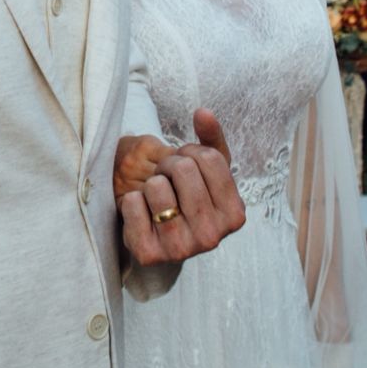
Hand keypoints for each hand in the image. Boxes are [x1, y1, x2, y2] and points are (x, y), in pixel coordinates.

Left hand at [118, 108, 246, 265]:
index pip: (209, 158)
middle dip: (169, 165)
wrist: (154, 228)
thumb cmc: (184, 193)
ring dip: (151, 183)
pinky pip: (133, 204)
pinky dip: (131, 200)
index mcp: (235, 214)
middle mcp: (212, 237)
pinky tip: (141, 213)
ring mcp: (181, 250)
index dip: (190, 152)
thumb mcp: (205, 167)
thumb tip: (204, 113)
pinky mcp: (149, 254)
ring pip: (157, 186)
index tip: (186, 165)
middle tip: (167, 180)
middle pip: (184, 169)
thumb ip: (210, 138)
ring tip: (155, 197)